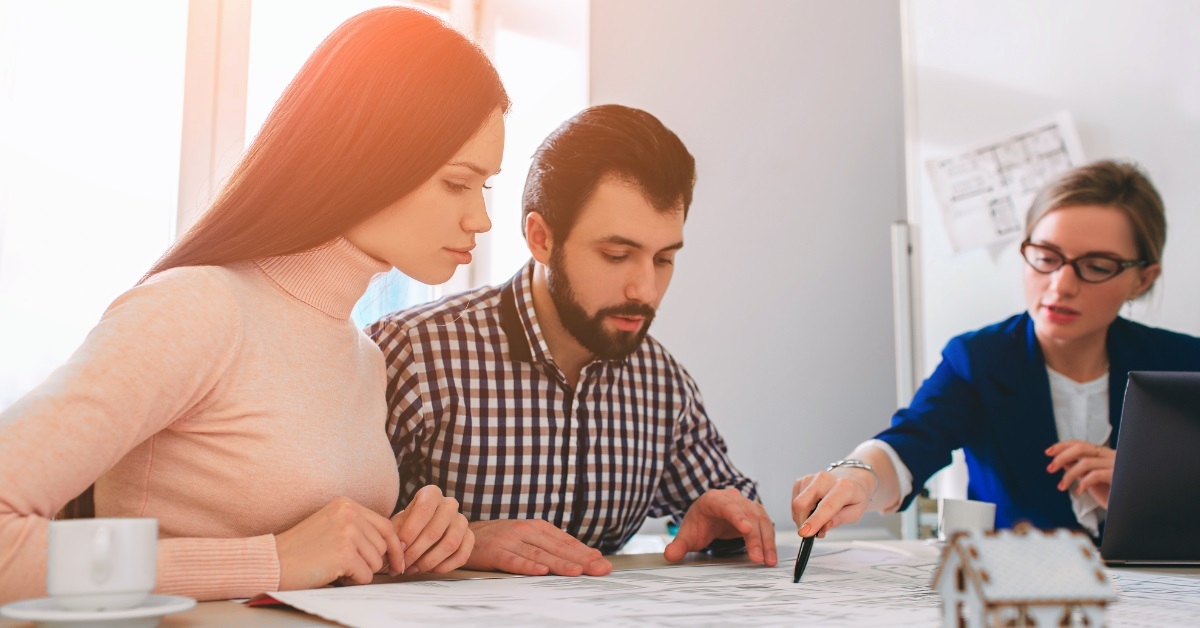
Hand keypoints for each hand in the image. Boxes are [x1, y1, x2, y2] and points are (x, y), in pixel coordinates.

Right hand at [275, 496, 406, 589]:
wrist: (273, 562)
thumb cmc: (301, 549)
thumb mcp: (332, 525)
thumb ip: (360, 529)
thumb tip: (396, 546)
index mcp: (347, 504)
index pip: (386, 525)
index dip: (394, 547)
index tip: (397, 561)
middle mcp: (349, 514)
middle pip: (383, 545)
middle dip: (373, 562)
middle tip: (352, 567)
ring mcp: (347, 532)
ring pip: (376, 562)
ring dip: (361, 572)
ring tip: (337, 568)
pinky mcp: (345, 553)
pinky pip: (366, 576)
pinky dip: (353, 581)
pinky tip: (334, 574)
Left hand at [390, 485, 473, 574]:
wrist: (422, 530)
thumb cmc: (407, 526)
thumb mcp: (397, 524)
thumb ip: (393, 535)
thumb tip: (391, 553)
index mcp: (431, 494)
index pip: (423, 510)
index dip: (410, 531)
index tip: (398, 548)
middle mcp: (450, 504)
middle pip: (435, 530)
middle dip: (416, 552)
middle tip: (402, 565)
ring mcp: (462, 521)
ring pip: (450, 544)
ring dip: (429, 561)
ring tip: (413, 569)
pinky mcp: (470, 537)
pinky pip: (462, 555)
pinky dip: (445, 567)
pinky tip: (430, 569)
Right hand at [462, 519, 611, 575]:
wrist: (464, 533)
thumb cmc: (501, 539)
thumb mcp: (530, 539)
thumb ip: (556, 547)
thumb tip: (589, 556)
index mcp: (538, 528)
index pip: (567, 542)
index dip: (586, 553)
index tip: (604, 564)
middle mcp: (527, 531)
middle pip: (558, 548)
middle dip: (582, 560)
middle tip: (600, 569)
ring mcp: (511, 541)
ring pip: (540, 554)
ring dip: (560, 563)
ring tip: (577, 571)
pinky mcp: (495, 552)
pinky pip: (513, 560)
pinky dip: (527, 565)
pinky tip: (540, 571)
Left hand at [663, 487, 776, 565]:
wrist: (709, 515)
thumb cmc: (700, 522)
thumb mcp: (687, 534)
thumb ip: (679, 545)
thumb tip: (670, 555)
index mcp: (713, 499)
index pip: (727, 506)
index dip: (737, 516)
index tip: (746, 528)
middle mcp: (733, 499)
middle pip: (748, 515)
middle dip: (754, 537)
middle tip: (758, 558)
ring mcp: (747, 505)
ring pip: (761, 520)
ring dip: (766, 541)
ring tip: (768, 561)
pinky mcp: (757, 514)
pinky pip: (766, 526)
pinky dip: (769, 541)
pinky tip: (770, 556)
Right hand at [791, 468, 874, 537]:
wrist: (851, 479)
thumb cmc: (854, 496)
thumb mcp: (855, 512)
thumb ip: (839, 520)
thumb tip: (823, 527)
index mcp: (843, 487)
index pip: (826, 506)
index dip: (814, 521)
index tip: (805, 533)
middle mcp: (825, 479)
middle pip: (802, 503)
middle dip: (802, 522)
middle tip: (812, 533)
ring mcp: (811, 478)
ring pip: (796, 504)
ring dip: (802, 518)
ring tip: (816, 520)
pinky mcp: (801, 480)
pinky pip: (794, 501)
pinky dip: (800, 511)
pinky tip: (811, 510)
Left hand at [1045, 440, 1115, 507]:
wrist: (1131, 508)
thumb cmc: (1112, 494)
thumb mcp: (1093, 480)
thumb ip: (1080, 469)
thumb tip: (1063, 461)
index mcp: (1104, 455)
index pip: (1081, 443)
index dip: (1063, 446)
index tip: (1048, 452)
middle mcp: (1110, 456)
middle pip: (1081, 448)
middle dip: (1062, 456)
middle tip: (1050, 468)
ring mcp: (1115, 464)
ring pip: (1085, 462)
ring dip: (1068, 474)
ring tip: (1061, 486)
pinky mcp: (1118, 476)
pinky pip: (1095, 475)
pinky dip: (1083, 482)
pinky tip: (1078, 491)